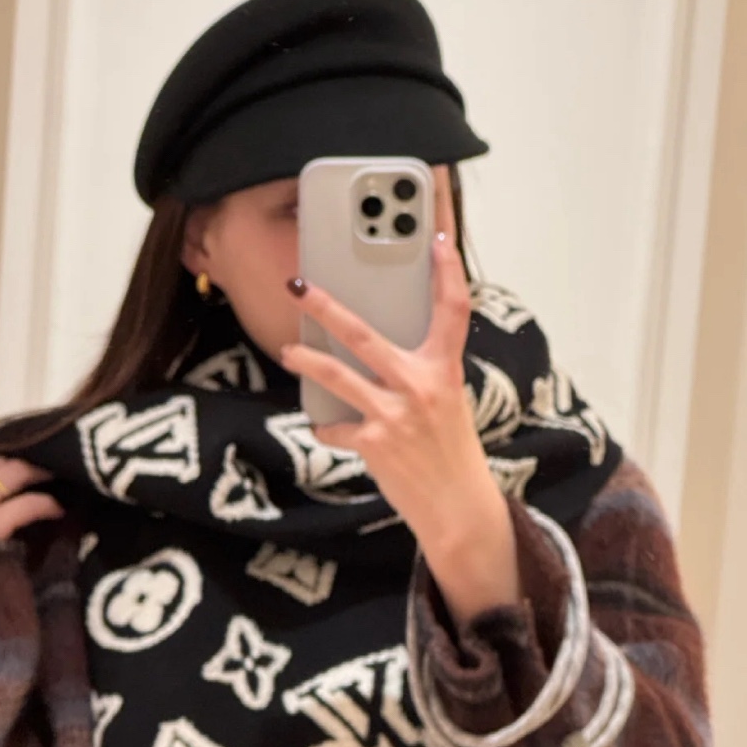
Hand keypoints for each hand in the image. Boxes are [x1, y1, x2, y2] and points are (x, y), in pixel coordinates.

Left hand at [281, 170, 519, 622]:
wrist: (457, 508)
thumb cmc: (450, 452)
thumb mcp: (447, 403)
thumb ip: (421, 372)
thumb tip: (379, 347)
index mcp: (444, 370)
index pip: (452, 309)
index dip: (446, 271)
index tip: (437, 238)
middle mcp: (420, 386)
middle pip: (365, 333)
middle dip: (326, 306)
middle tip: (300, 285)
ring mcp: (395, 414)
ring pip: (336, 375)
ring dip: (306, 360)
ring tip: (289, 352)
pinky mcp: (374, 443)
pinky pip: (336, 426)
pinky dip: (329, 428)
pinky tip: (330, 429)